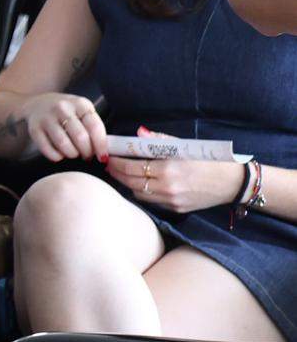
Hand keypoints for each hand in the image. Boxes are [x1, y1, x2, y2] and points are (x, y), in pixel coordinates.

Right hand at [14, 92, 107, 160]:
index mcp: (80, 104)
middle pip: (80, 137)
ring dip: (72, 154)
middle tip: (86, 156)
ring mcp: (47, 118)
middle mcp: (62, 108)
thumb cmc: (67, 112)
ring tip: (73, 154)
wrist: (38, 104)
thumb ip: (92, 127)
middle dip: (86, 151)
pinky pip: (47, 149)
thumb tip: (103, 151)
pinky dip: (56, 156)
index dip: (101, 145)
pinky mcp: (34, 129)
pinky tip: (59, 154)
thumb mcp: (82, 111)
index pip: (95, 126)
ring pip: (63, 144)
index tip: (103, 156)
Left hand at [108, 139, 245, 212]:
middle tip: (111, 166)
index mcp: (168, 169)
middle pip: (131, 182)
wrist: (232, 183)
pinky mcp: (176, 208)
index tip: (110, 158)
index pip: (132, 167)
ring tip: (123, 174)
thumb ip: (159, 140)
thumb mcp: (186, 146)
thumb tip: (139, 132)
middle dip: (118, 174)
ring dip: (128, 184)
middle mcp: (167, 187)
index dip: (118, 164)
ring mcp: (171, 200)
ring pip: (138, 194)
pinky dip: (143, 192)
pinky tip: (141, 184)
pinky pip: (151, 201)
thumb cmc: (209, 160)